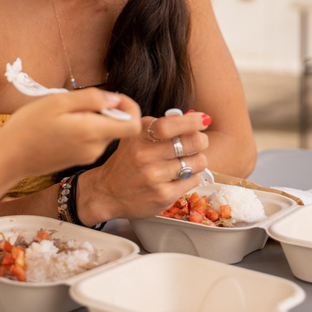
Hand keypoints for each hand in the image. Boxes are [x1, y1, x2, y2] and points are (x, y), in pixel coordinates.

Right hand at [0, 89, 140, 180]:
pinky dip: (83, 127)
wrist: (8, 158)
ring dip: (91, 117)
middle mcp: (95, 148)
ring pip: (103, 131)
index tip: (113, 96)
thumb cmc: (28, 127)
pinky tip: (60, 125)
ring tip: (63, 112)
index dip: (129, 107)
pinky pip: (91, 139)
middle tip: (78, 101)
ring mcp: (88, 156)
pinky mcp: (79, 159)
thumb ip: (91, 98)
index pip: (133, 125)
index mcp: (93, 132)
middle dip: (105, 108)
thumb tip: (115, 97)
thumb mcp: (58, 101)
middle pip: (118, 125)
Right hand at [79, 112, 210, 222]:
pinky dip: (191, 176)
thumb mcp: (136, 136)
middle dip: (201, 140)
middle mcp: (145, 154)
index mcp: (139, 135)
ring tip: (187, 160)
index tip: (204, 119)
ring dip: (197, 160)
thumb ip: (160, 126)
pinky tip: (179, 175)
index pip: (170, 125)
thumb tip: (190, 116)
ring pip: (197, 162)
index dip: (192, 121)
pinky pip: (193, 180)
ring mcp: (154, 176)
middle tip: (200, 141)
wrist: (107, 192)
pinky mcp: (163, 195)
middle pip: (191, 142)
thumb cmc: (126, 161)